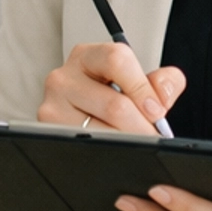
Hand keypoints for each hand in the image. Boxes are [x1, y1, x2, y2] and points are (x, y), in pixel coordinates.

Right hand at [6, 47, 188, 210]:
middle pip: (114, 104)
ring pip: (101, 131)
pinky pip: (85, 148)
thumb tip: (164, 94)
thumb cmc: (112, 99)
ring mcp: (51, 107)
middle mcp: (63, 78)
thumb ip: (161, 82)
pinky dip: (108, 154)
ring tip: (137, 147)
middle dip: (141, 127)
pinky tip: (116, 152)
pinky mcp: (47, 133)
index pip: (116, 59)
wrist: (85, 118)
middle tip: (154, 139)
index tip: (156, 110)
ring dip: (128, 144)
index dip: (142, 86)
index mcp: (88, 56)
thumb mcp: (138, 84)